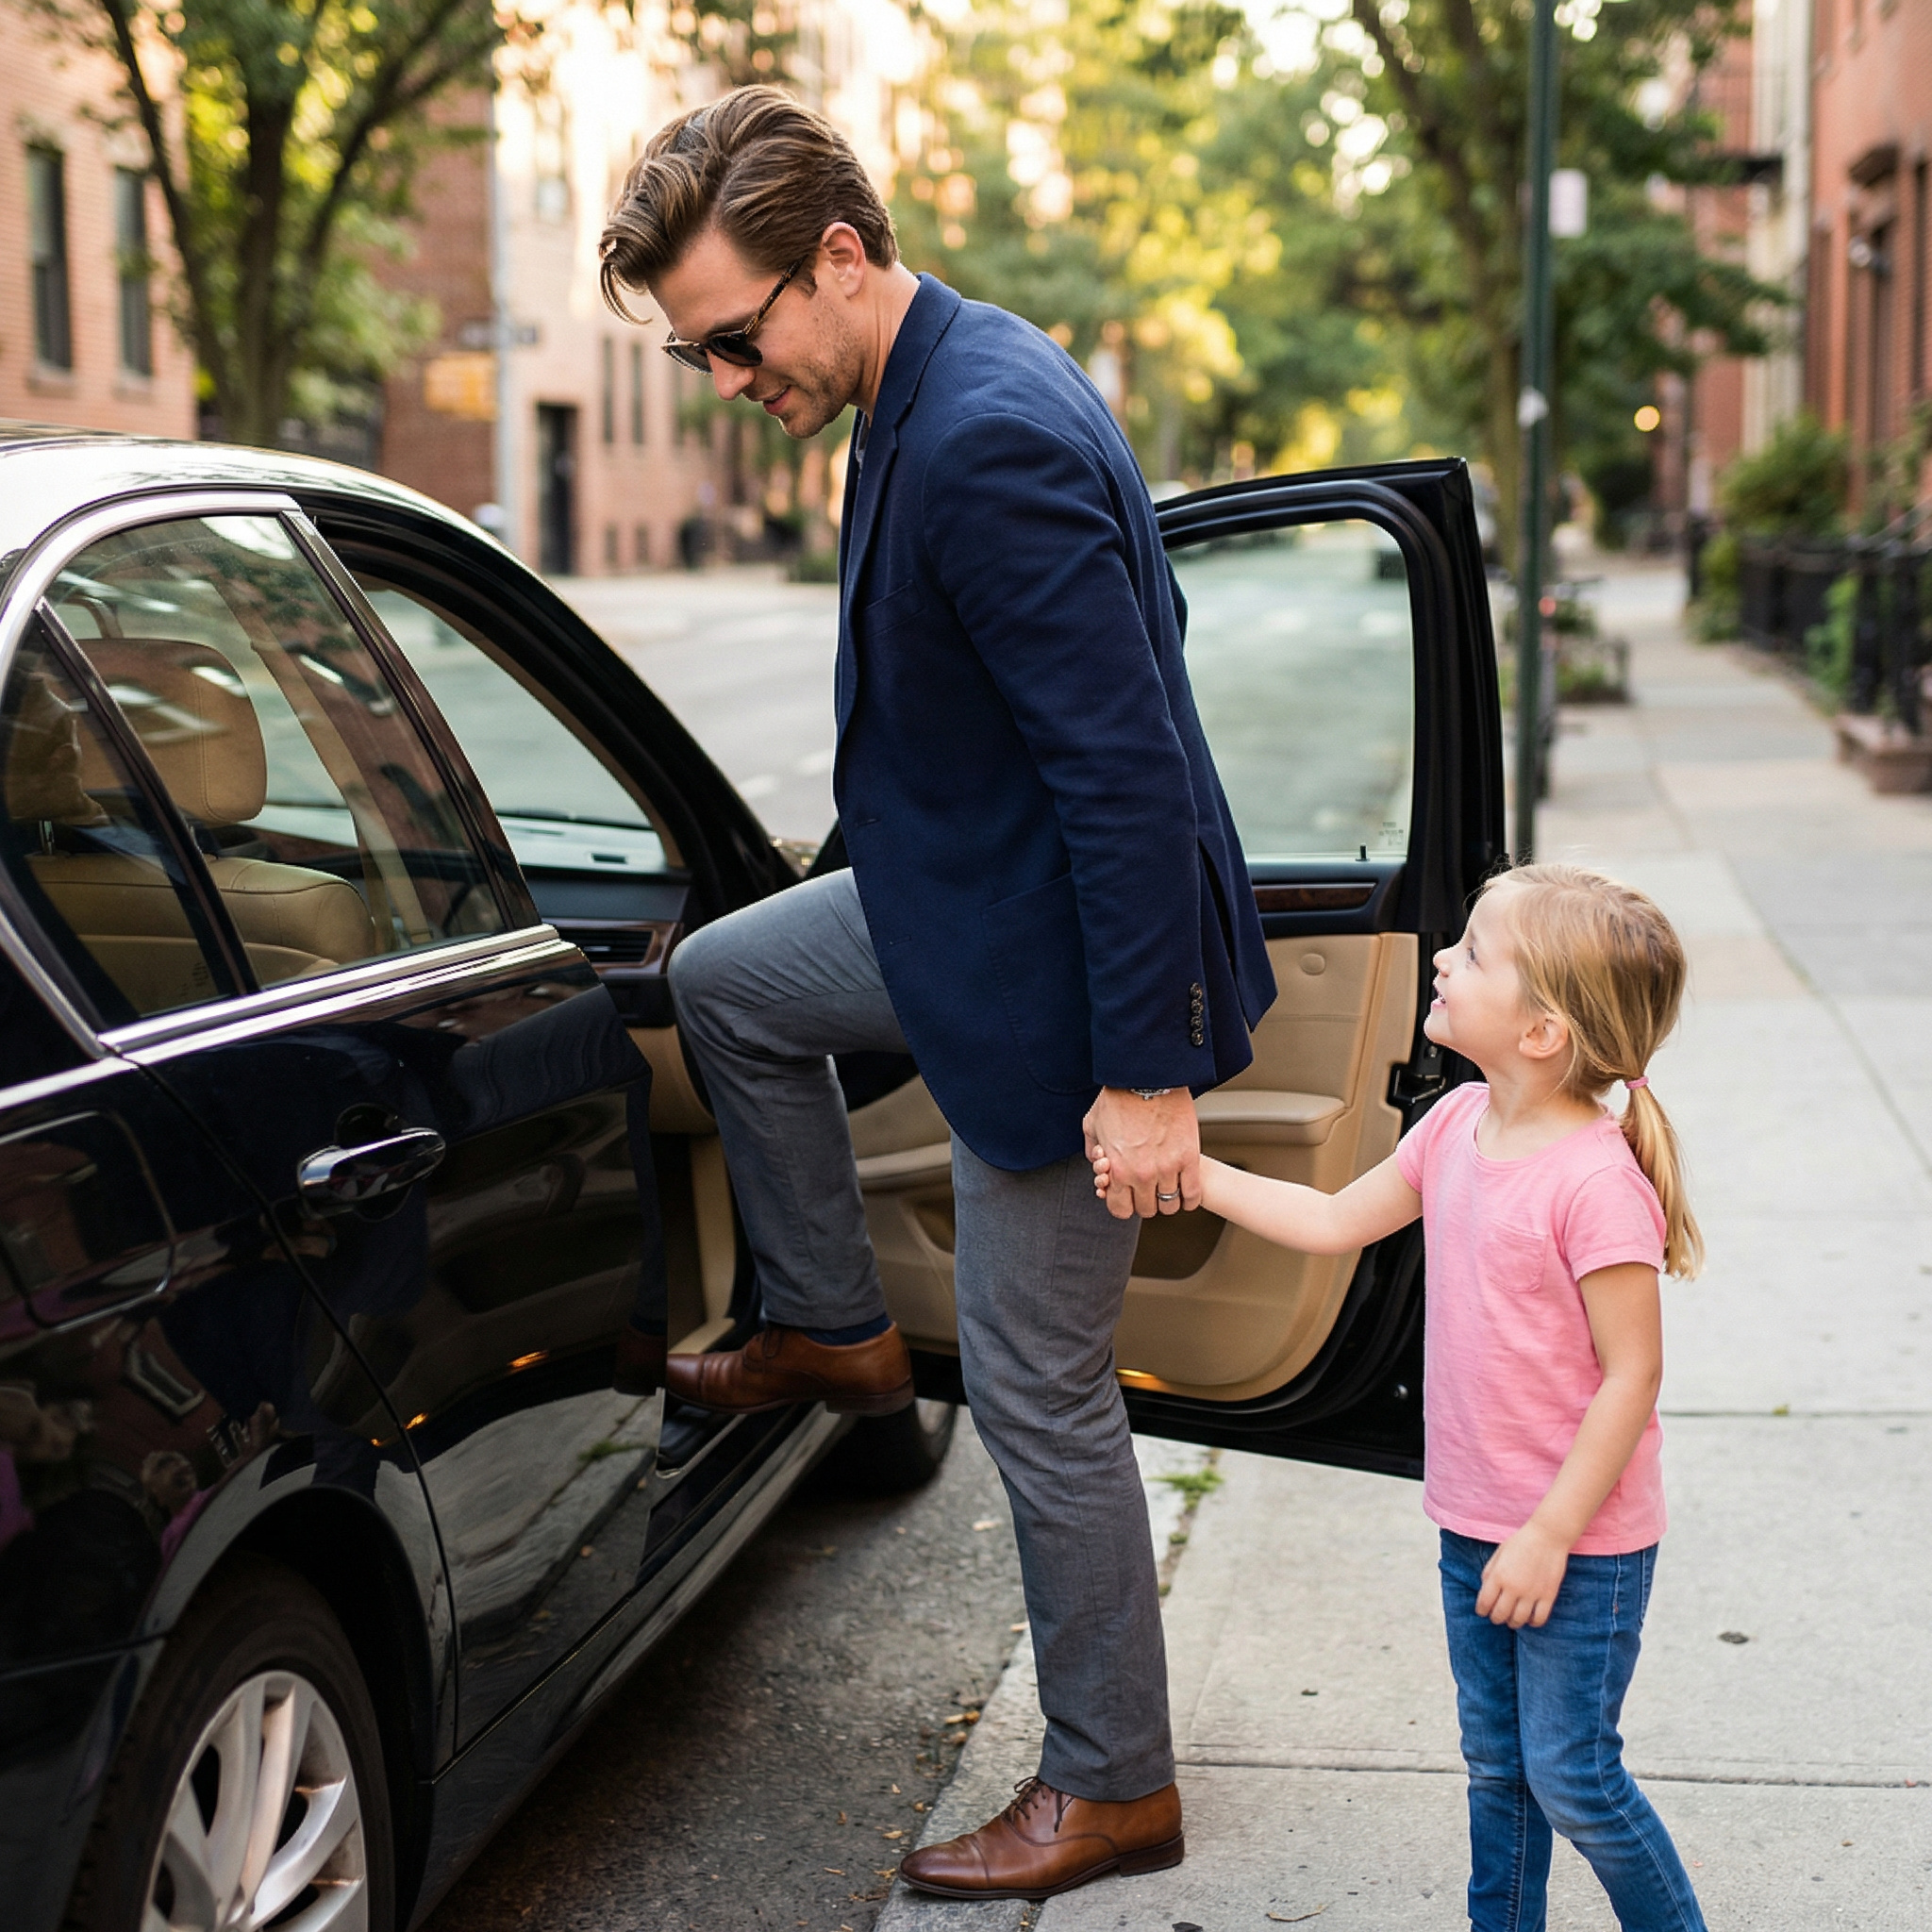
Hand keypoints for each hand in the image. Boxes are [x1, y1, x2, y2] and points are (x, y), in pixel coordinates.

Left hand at [1082, 1086, 1199, 1220]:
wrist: (1146, 1077)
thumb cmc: (1119, 1098)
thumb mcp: (1093, 1125)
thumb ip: (1093, 1150)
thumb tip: (1099, 1164)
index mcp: (1118, 1170)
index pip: (1121, 1210)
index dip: (1123, 1204)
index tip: (1128, 1195)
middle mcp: (1143, 1174)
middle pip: (1148, 1209)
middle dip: (1145, 1200)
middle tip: (1147, 1187)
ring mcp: (1168, 1168)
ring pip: (1170, 1204)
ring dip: (1168, 1199)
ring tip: (1166, 1186)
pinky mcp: (1189, 1158)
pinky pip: (1192, 1193)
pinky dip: (1189, 1197)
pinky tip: (1185, 1189)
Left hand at [1476, 1522, 1569, 1628]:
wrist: (1548, 1536)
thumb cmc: (1521, 1542)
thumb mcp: (1498, 1553)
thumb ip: (1489, 1572)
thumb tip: (1485, 1590)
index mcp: (1498, 1576)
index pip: (1484, 1603)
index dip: (1481, 1610)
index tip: (1482, 1611)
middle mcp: (1513, 1587)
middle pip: (1500, 1615)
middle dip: (1495, 1618)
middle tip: (1496, 1616)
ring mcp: (1532, 1594)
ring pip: (1518, 1621)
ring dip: (1512, 1623)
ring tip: (1512, 1619)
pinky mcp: (1548, 1596)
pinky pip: (1539, 1619)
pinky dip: (1532, 1623)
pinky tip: (1529, 1618)